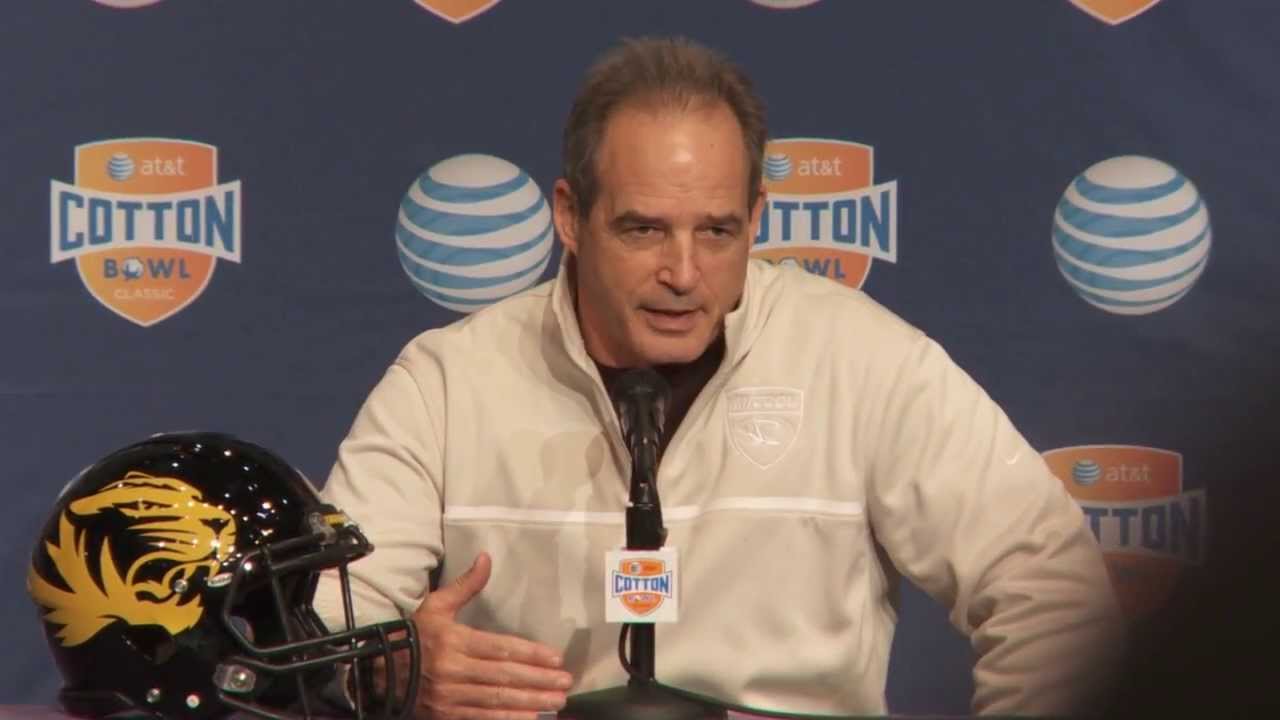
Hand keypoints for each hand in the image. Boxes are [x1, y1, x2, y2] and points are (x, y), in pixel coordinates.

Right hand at [412, 552, 572, 718]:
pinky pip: (482, 718)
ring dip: (531, 701)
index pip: (501, 647)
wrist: (378, 670)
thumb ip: (466, 586)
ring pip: (498, 699)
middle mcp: (454, 669)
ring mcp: (450, 695)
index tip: (556, 658)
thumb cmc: (414, 635)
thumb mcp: (436, 606)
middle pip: (504, 675)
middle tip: (565, 682)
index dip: (531, 653)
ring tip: (556, 700)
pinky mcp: (446, 714)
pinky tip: (530, 717)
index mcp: (454, 640)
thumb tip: (486, 558)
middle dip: (538, 680)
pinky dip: (508, 719)